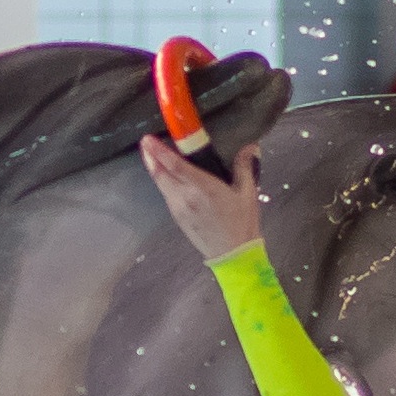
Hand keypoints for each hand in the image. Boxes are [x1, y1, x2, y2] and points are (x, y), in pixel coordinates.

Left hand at [139, 136, 263, 259]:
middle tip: (145, 143)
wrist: (233, 255)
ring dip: (155, 169)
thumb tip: (250, 146)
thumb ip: (244, 167)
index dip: (160, 152)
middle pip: (161, 174)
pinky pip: (167, 195)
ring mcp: (179, 209)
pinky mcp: (177, 218)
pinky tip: (164, 176)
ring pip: (161, 185)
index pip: (176, 166)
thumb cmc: (241, 224)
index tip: (148, 140)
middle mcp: (186, 198)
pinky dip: (163, 182)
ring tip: (151, 156)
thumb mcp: (247, 193)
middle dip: (151, 157)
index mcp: (204, 188)